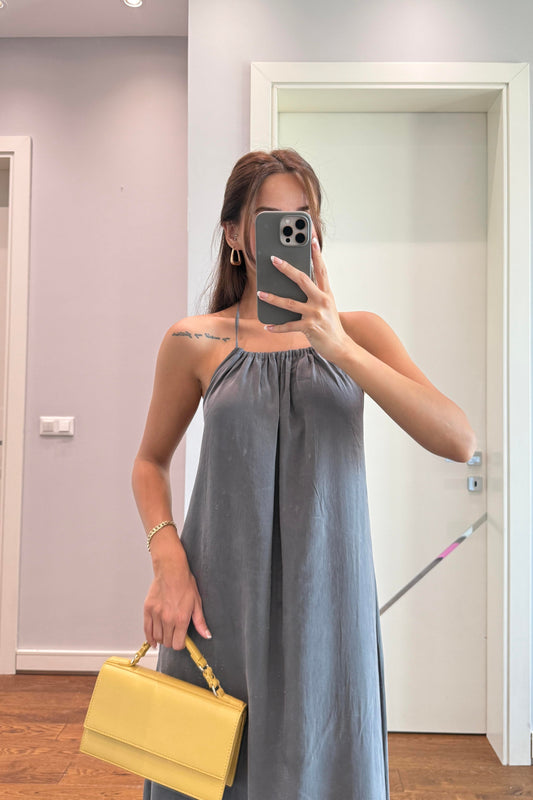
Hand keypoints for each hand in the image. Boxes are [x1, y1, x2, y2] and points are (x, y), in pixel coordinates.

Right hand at [144, 557, 210, 649]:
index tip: (182, 640)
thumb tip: (206, 635)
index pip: (178, 644)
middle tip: (175, 634)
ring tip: (167, 633)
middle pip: (167, 642)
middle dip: (172, 641)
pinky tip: (153, 640)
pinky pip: (146, 630)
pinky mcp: (148, 610)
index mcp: (181, 618)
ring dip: (162, 638)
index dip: (181, 644)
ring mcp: (156, 615)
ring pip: (157, 637)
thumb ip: (200, 622)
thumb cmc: (184, 584)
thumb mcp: (197, 603)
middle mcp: (168, 618)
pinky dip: (149, 638)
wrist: (171, 571)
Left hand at [257, 238, 352, 363]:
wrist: (340, 346)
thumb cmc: (331, 326)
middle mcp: (322, 301)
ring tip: (260, 294)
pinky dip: (277, 327)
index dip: (316, 254)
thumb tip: (295, 286)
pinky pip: (288, 326)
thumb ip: (315, 295)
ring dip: (273, 298)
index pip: (321, 269)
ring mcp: (315, 314)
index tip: (312, 239)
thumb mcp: (327, 307)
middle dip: (286, 268)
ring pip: (289, 303)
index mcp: (327, 293)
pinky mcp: (309, 327)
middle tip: (274, 259)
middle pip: (302, 280)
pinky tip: (267, 326)